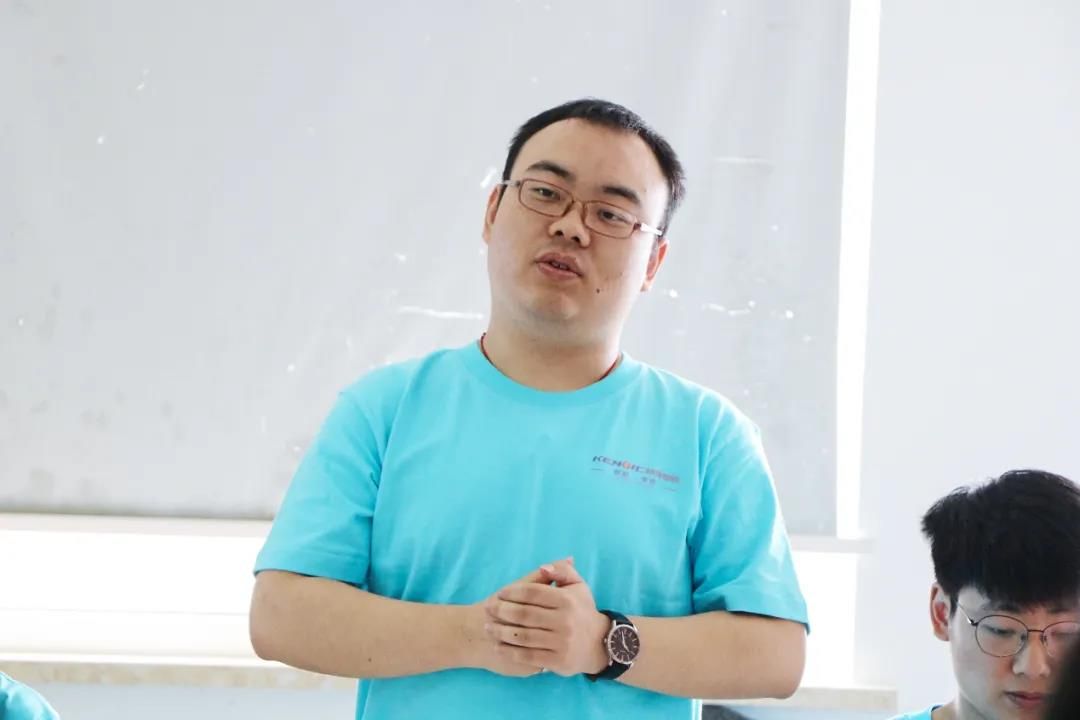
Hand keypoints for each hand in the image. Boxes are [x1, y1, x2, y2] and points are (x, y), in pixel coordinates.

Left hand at [465, 558, 577, 676]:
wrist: (599, 643)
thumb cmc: (581, 610)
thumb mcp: (578, 586)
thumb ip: (561, 571)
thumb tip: (543, 567)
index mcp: (567, 600)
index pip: (533, 593)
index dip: (513, 592)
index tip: (500, 592)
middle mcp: (565, 621)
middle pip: (525, 614)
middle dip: (502, 611)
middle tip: (487, 609)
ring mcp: (561, 643)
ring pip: (524, 636)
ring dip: (502, 631)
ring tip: (488, 627)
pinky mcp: (557, 661)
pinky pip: (528, 656)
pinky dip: (511, 651)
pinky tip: (498, 646)